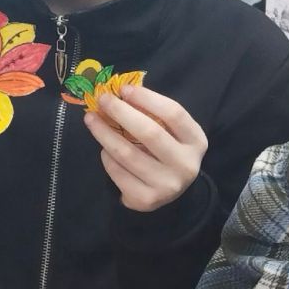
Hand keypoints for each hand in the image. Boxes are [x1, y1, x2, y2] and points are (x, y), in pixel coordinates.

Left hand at [87, 85, 208, 211]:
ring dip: (105, 133)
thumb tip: (120, 94)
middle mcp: (186, 165)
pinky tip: (104, 150)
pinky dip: (107, 158)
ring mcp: (167, 185)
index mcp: (196, 141)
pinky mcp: (146, 199)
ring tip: (92, 120)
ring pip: (128, 154)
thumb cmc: (167, 151)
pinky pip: (118, 173)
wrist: (169, 191)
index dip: (147, 99)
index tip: (124, 89)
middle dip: (121, 112)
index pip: (173, 114)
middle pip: (150, 133)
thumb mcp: (171, 132)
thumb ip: (153, 114)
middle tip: (102, 100)